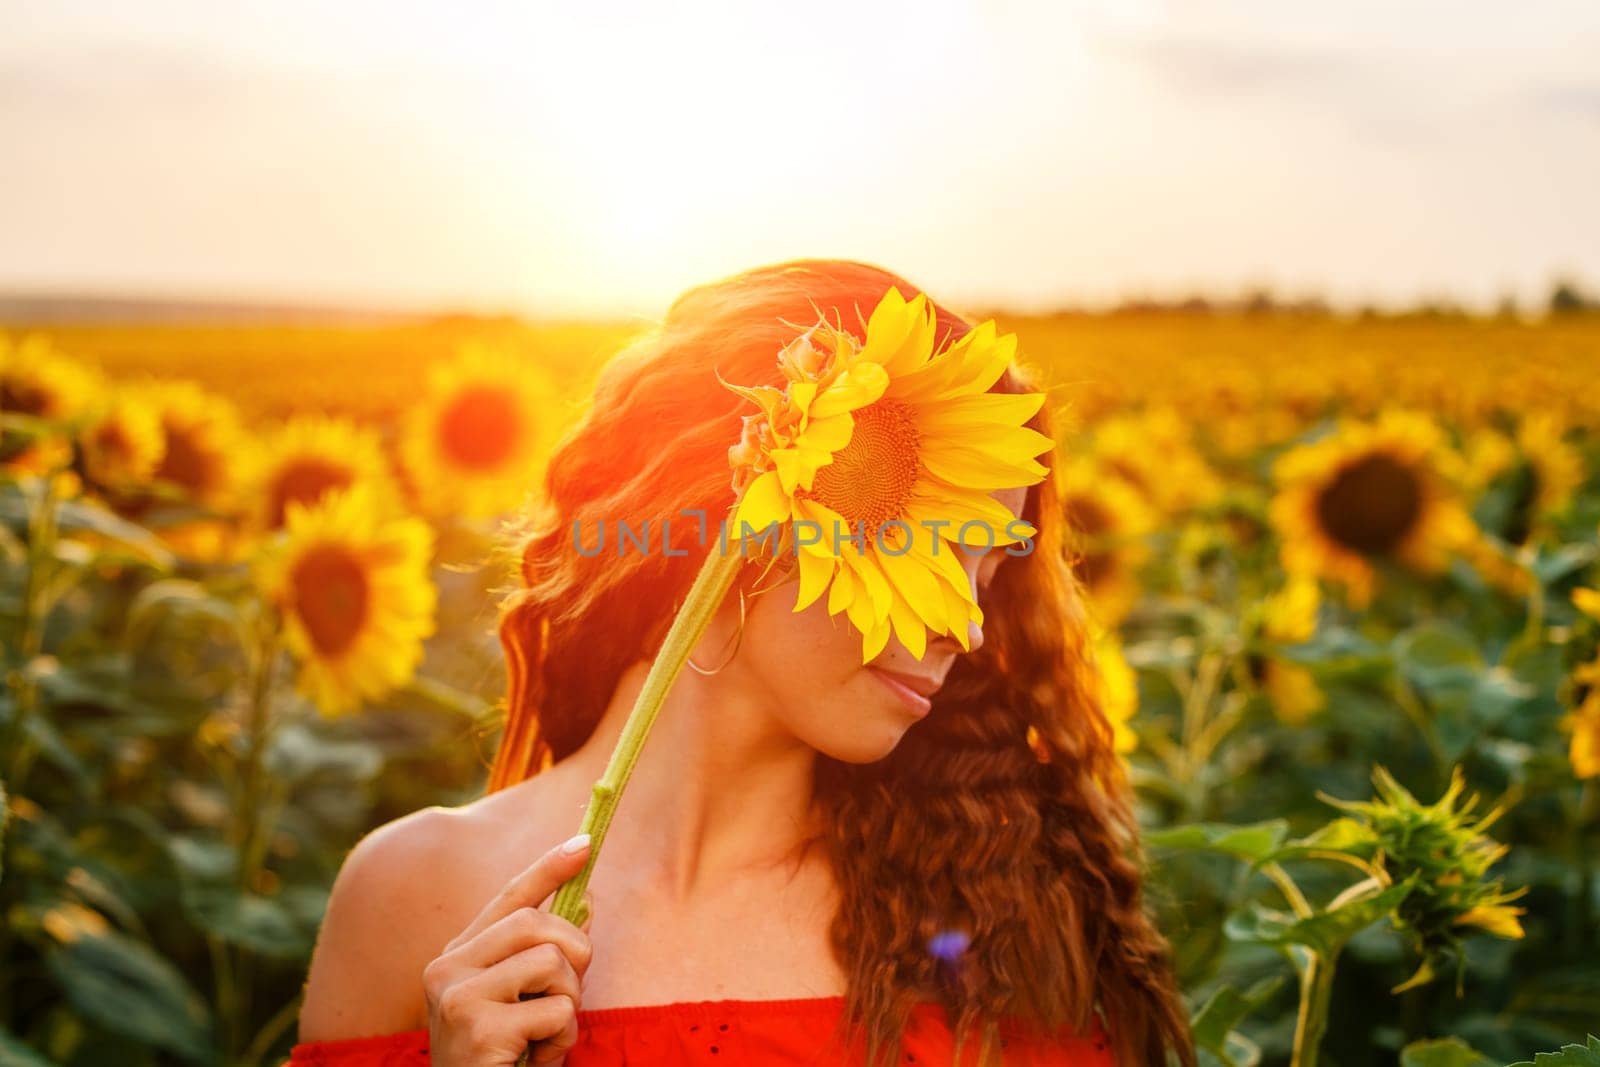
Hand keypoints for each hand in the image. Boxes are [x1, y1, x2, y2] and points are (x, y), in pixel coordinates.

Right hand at [423, 834, 595, 1065]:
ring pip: (552, 962)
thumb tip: (586, 901)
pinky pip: (555, 1010)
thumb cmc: (504, 1058)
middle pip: (537, 922)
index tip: (585, 843)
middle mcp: (448, 968)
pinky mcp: (477, 1029)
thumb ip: (548, 955)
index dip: (548, 869)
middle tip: (570, 994)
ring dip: (569, 1003)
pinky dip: (561, 1037)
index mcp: (458, 956)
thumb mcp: (526, 1000)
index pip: (508, 898)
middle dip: (575, 952)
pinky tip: (535, 1059)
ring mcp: (458, 997)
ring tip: (544, 1035)